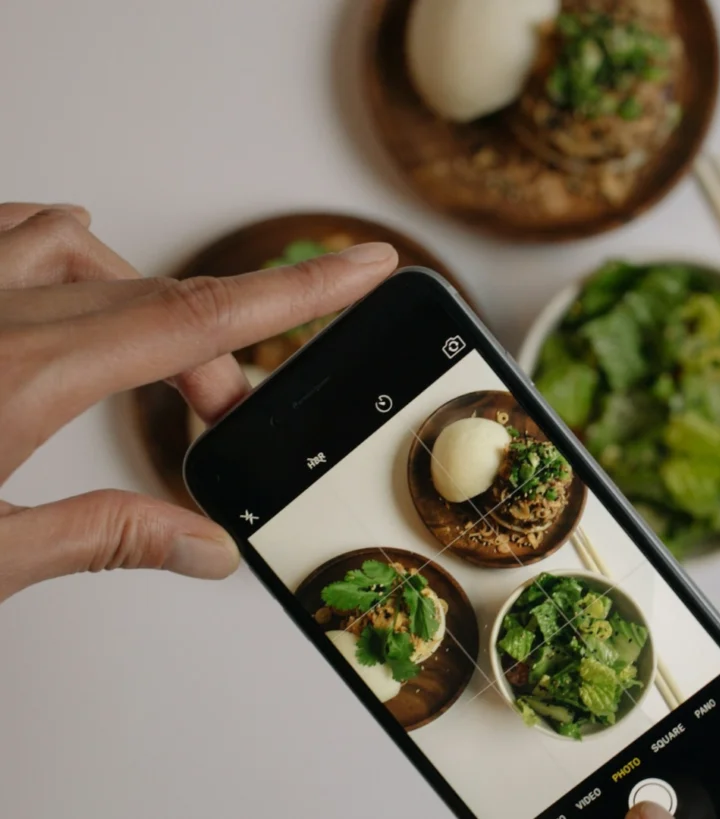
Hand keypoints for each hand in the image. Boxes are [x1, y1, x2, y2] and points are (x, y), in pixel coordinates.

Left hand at [0, 202, 396, 604]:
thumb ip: (102, 539)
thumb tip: (202, 550)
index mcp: (22, 376)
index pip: (198, 319)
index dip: (299, 291)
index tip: (365, 265)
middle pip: (154, 299)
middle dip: (212, 351)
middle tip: (225, 414)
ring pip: (74, 246)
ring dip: (137, 292)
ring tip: (152, 357)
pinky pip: (9, 233)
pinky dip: (60, 246)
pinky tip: (75, 264)